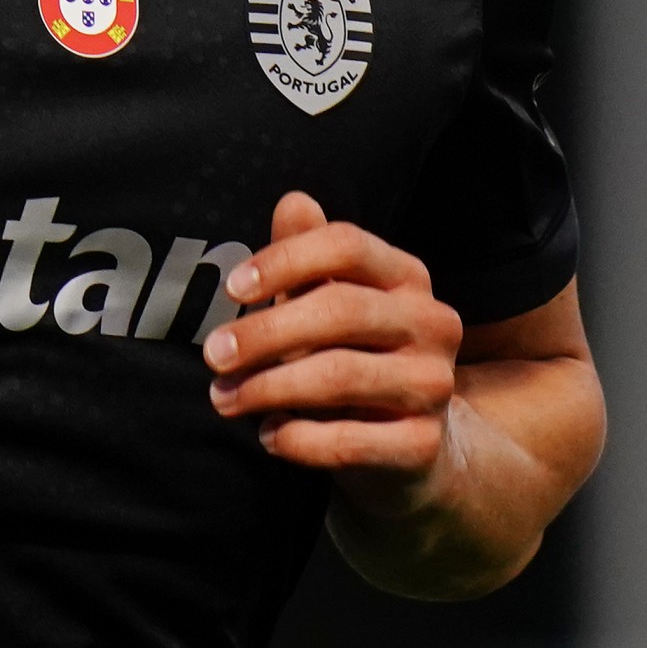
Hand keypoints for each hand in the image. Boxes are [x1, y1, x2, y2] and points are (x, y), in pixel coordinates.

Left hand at [201, 192, 462, 481]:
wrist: (413, 446)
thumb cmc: (355, 357)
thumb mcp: (330, 301)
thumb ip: (309, 254)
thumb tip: (292, 201)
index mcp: (407, 277)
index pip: (347, 245)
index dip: (286, 259)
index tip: (232, 287)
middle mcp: (432, 324)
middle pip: (341, 311)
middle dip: (265, 333)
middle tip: (213, 355)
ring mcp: (433, 385)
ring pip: (340, 377)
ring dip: (268, 388)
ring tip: (225, 398)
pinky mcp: (423, 444)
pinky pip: (349, 442)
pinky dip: (298, 439)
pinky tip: (268, 435)